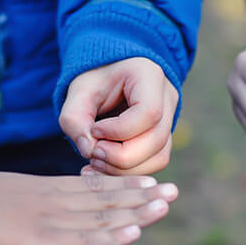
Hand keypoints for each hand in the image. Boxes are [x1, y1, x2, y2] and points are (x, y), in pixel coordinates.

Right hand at [0, 172, 178, 244]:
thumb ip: (42, 197)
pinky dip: (113, 238)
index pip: (98, 187)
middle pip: (110, 199)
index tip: (153, 181)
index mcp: (53, 189)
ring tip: (166, 203)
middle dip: (144, 195)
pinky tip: (136, 231)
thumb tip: (53, 201)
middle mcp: (62, 202)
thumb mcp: (18, 191)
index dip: (128, 185)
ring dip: (139, 211)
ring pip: (106, 217)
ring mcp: (57, 222)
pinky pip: (87, 241)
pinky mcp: (48, 244)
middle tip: (174, 190)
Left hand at [59, 58, 177, 174]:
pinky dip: (129, 171)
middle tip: (92, 153)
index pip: (149, 112)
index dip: (119, 130)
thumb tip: (88, 151)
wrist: (110, 73)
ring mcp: (171, 120)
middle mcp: (168, 98)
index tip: (94, 130)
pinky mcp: (164, 138)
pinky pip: (155, 162)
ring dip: (125, 169)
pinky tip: (105, 166)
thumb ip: (74, 118)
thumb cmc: (96, 78)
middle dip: (120, 156)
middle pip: (157, 139)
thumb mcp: (79, 90)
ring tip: (96, 161)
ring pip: (159, 157)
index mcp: (150, 76)